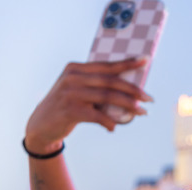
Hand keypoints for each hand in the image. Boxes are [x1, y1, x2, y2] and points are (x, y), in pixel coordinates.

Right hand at [24, 58, 152, 152]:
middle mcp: (72, 77)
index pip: (107, 65)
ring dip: (128, 106)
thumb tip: (132, 90)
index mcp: (76, 68)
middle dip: (133, 90)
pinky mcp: (69, 110)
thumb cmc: (69, 106)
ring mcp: (69, 93)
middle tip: (149, 99)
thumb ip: (98, 86)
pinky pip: (97, 115)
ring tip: (142, 112)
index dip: (128, 63)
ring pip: (107, 97)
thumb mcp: (79, 90)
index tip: (146, 60)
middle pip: (110, 82)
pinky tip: (114, 128)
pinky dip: (109, 122)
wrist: (42, 125)